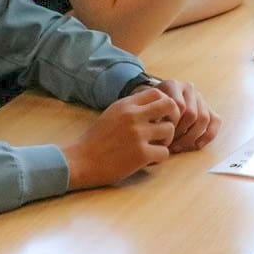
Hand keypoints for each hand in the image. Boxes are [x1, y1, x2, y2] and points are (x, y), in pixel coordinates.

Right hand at [64, 87, 179, 188]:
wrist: (80, 161)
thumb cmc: (95, 140)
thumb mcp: (112, 114)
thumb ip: (131, 108)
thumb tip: (154, 105)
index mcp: (126, 104)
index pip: (157, 92)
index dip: (164, 104)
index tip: (160, 116)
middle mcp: (133, 116)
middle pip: (170, 105)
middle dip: (173, 117)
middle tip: (165, 129)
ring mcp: (138, 134)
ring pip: (170, 130)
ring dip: (166, 140)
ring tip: (155, 147)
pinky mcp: (140, 154)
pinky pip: (164, 153)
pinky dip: (158, 159)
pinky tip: (147, 161)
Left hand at [153, 78, 220, 152]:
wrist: (156, 102)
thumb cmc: (149, 109)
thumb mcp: (147, 108)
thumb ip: (152, 116)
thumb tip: (158, 133)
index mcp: (172, 85)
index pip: (177, 106)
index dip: (171, 124)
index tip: (161, 136)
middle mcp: (188, 88)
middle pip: (191, 113)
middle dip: (181, 133)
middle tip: (170, 144)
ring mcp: (200, 97)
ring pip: (203, 118)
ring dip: (191, 136)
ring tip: (179, 146)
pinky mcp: (209, 107)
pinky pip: (215, 121)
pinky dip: (208, 135)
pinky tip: (197, 145)